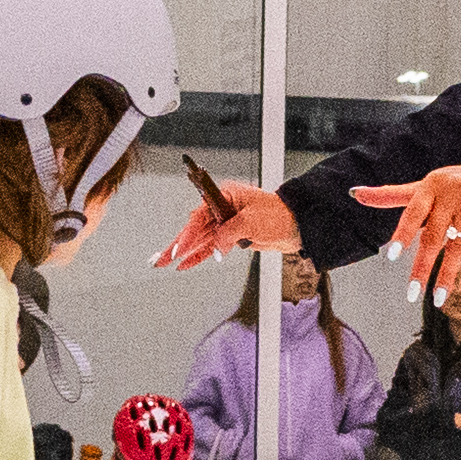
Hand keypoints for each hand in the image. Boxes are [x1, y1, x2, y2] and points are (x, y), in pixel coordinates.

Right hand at [159, 181, 298, 275]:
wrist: (299, 224)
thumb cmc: (280, 214)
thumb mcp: (251, 222)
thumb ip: (229, 235)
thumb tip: (216, 248)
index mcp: (225, 196)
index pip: (199, 216)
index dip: (187, 234)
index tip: (179, 248)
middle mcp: (222, 208)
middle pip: (195, 228)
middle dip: (178, 245)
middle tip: (161, 258)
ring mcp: (227, 223)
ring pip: (200, 240)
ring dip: (184, 252)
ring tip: (164, 262)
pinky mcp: (232, 236)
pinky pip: (211, 247)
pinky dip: (199, 256)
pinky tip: (185, 263)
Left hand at [361, 154, 460, 297]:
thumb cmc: (457, 182)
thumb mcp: (425, 185)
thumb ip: (392, 195)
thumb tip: (356, 194)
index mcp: (430, 187)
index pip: (413, 212)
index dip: (403, 233)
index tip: (392, 256)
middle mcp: (450, 194)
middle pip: (433, 236)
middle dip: (422, 268)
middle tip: (413, 293)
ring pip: (457, 244)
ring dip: (448, 273)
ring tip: (439, 297)